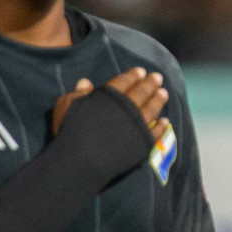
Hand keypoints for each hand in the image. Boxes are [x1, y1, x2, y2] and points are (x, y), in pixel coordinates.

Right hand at [52, 68, 169, 135]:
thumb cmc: (69, 130)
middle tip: (158, 77)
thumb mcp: (66, 106)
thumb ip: (78, 94)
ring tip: (164, 93)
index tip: (141, 71)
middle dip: (150, 83)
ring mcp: (137, 126)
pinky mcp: (142, 143)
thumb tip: (86, 81)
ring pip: (151, 110)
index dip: (132, 76)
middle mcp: (127, 108)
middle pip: (141, 93)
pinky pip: (154, 132)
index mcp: (109, 95)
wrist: (82, 161)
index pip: (123, 82)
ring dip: (158, 100)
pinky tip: (165, 121)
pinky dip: (161, 126)